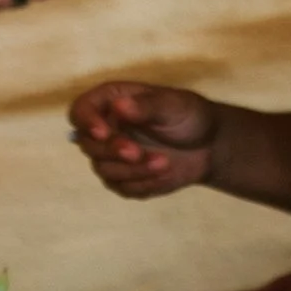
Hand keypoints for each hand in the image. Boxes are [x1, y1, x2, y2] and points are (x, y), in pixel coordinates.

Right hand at [68, 80, 219, 199]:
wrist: (209, 145)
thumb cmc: (189, 115)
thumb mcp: (173, 105)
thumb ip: (146, 106)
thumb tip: (118, 106)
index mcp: (111, 102)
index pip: (81, 110)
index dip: (86, 122)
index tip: (103, 133)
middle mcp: (106, 129)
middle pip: (87, 145)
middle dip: (112, 151)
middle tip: (137, 152)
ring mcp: (112, 156)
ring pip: (104, 170)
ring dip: (133, 170)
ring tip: (164, 163)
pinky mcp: (124, 179)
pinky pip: (122, 188)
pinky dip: (143, 184)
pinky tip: (165, 174)